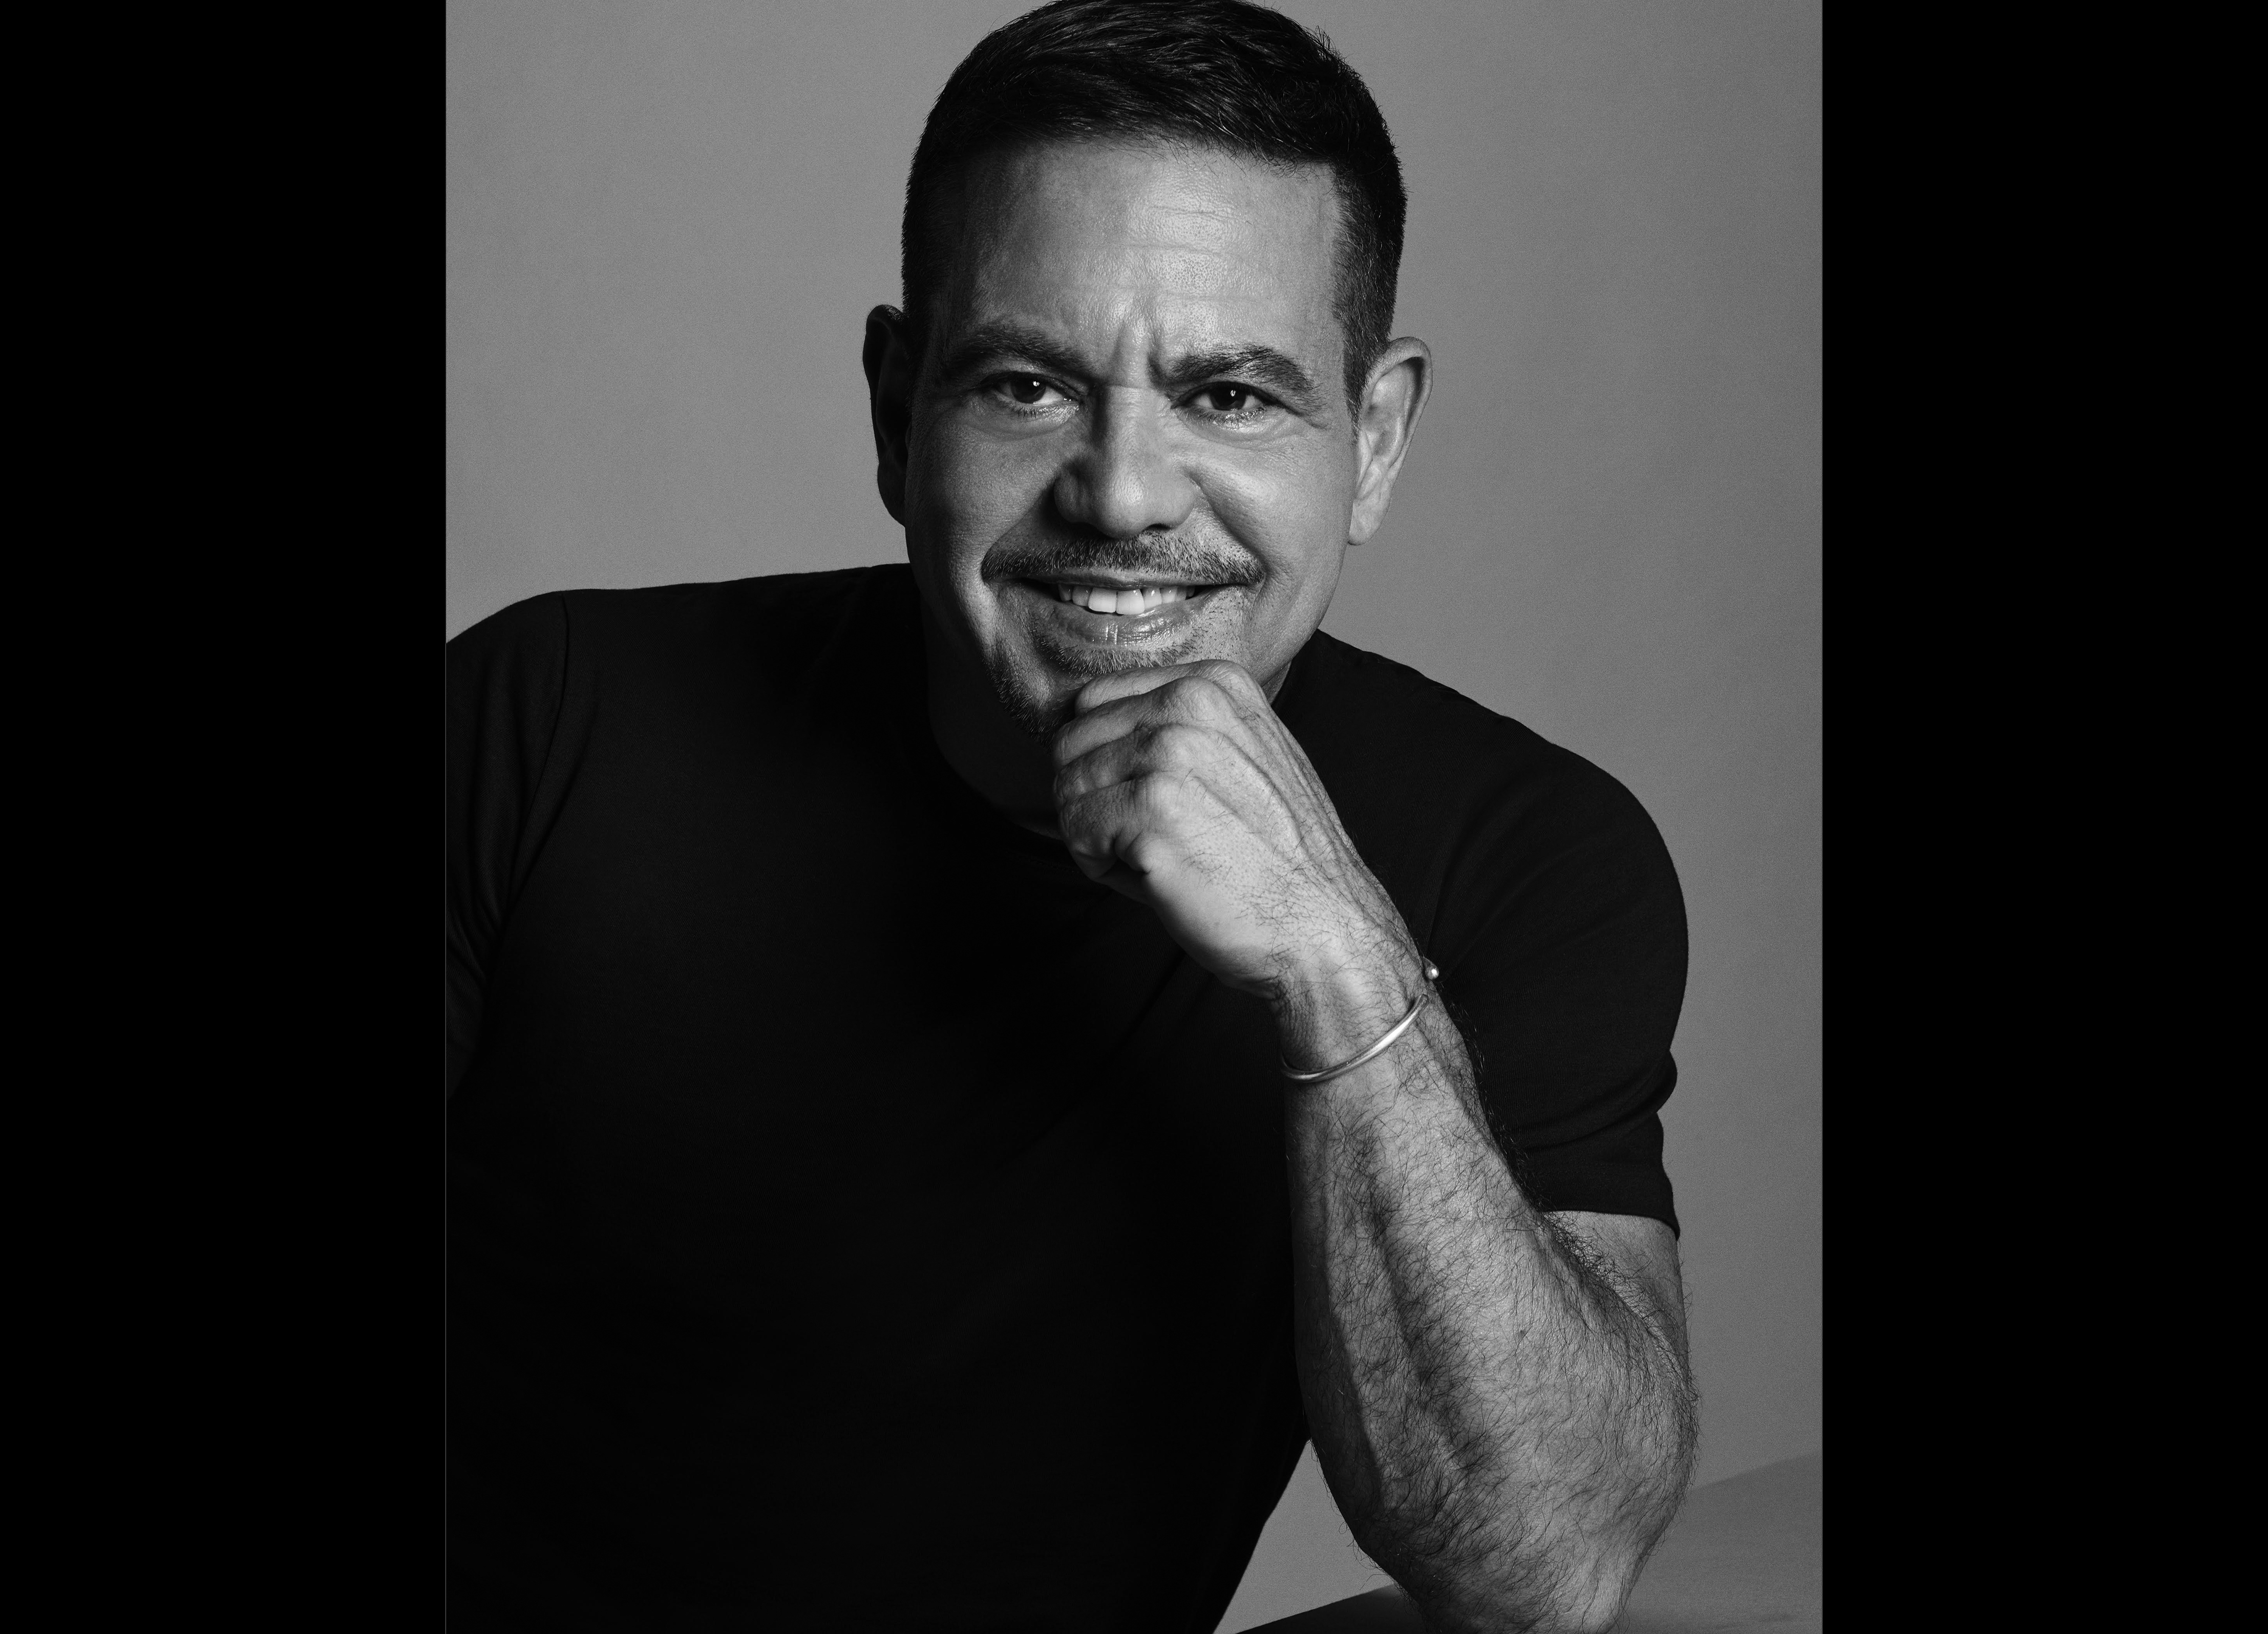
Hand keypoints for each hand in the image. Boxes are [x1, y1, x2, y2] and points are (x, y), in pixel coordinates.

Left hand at [1051, 660, 1425, 1059]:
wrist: (1321, 928)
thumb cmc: (1275, 858)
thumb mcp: (1244, 756)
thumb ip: (1179, 728)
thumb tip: (1084, 728)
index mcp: (1211, 683)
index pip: (1094, 702)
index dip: (1104, 761)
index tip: (1151, 800)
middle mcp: (1188, 704)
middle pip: (1070, 741)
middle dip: (1091, 796)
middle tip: (1146, 837)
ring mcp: (1168, 756)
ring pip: (1066, 788)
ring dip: (1094, 835)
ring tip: (1157, 858)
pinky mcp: (1149, 813)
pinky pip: (1075, 834)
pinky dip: (1100, 867)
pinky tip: (1156, 879)